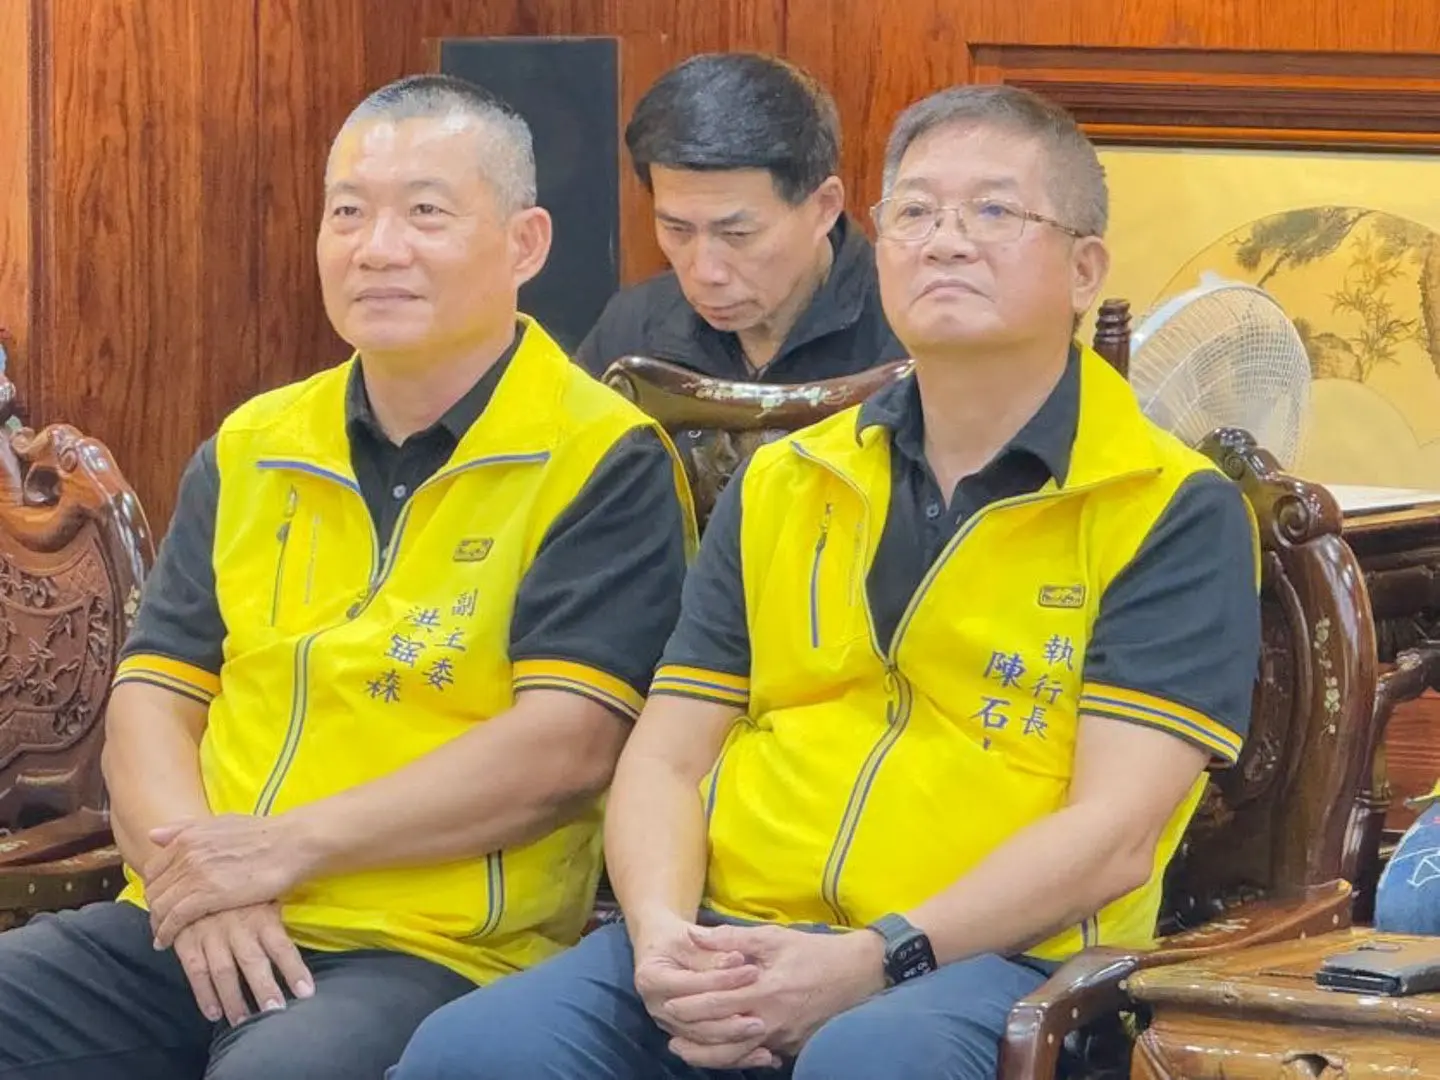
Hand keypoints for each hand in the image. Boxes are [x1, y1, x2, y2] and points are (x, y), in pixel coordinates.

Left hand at [144, 813, 313, 946]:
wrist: (291, 844)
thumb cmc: (264, 833)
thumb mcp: (223, 822)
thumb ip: (187, 828)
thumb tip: (153, 834)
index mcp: (187, 837)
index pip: (154, 868)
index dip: (155, 887)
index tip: (162, 900)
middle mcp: (185, 854)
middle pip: (153, 889)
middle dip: (153, 908)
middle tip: (160, 921)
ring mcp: (194, 875)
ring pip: (160, 905)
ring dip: (157, 923)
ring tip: (162, 935)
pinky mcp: (206, 896)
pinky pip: (174, 918)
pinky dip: (166, 932)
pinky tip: (166, 942)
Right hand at [171, 902, 314, 1026]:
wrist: (194, 869)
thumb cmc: (240, 888)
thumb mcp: (265, 893)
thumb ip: (279, 915)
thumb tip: (311, 927)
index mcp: (261, 916)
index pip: (282, 946)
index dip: (294, 970)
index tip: (306, 993)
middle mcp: (238, 928)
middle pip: (253, 963)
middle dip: (264, 990)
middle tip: (275, 1013)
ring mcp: (211, 935)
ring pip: (224, 972)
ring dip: (234, 1000)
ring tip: (244, 1022)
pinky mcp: (187, 941)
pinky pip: (196, 972)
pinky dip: (204, 995)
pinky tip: (214, 1014)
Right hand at [629, 911, 775, 1069]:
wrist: (663, 951)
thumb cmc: (679, 939)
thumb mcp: (692, 936)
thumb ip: (712, 949)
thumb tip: (736, 960)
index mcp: (651, 979)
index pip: (690, 984)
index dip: (722, 979)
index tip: (753, 971)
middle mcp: (657, 1007)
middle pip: (695, 1020)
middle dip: (728, 1018)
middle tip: (760, 1015)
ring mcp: (669, 1025)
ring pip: (702, 1041)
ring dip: (733, 1040)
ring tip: (761, 1032)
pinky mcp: (683, 1036)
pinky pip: (708, 1051)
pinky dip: (734, 1052)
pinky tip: (759, 1051)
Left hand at [665, 923, 886, 1060]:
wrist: (859, 974)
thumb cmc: (814, 951)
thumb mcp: (772, 937)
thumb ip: (730, 938)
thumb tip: (692, 935)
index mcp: (766, 990)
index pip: (719, 1004)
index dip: (691, 1005)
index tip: (669, 1003)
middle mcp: (773, 1020)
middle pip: (724, 1040)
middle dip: (694, 1039)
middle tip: (670, 1036)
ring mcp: (784, 1038)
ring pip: (740, 1056)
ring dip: (711, 1056)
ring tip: (688, 1050)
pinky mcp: (793, 1047)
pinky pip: (759, 1054)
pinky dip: (737, 1055)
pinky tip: (721, 1051)